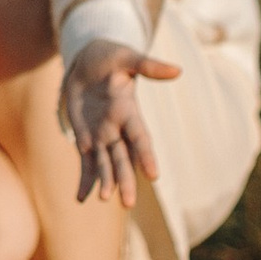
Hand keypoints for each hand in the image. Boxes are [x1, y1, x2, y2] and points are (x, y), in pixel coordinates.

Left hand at [57, 42, 181, 208]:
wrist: (87, 62)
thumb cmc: (109, 56)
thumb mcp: (126, 57)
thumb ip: (149, 66)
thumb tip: (178, 70)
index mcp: (129, 111)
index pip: (140, 138)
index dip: (146, 156)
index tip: (153, 175)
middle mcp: (117, 128)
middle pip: (123, 159)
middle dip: (125, 180)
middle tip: (128, 203)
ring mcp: (101, 136)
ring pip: (106, 165)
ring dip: (107, 183)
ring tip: (106, 200)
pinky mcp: (85, 139)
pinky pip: (87, 164)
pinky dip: (85, 181)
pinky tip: (82, 199)